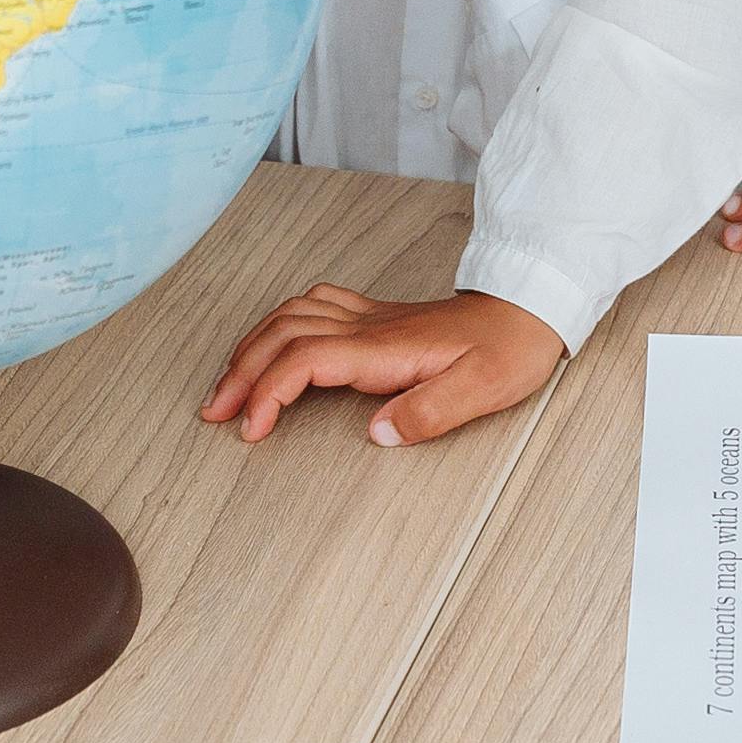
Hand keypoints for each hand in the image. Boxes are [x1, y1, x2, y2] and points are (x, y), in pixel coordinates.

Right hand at [201, 284, 562, 445]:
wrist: (527, 311)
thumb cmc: (507, 351)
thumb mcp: (481, 391)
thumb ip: (428, 414)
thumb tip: (377, 436)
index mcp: (384, 348)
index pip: (304, 360)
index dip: (267, 392)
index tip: (251, 430)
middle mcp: (366, 325)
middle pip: (280, 335)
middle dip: (239, 372)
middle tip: (214, 411)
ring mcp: (367, 317)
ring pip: (288, 316)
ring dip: (250, 346)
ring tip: (228, 382)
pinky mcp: (373, 316)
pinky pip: (309, 307)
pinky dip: (276, 324)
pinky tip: (271, 340)